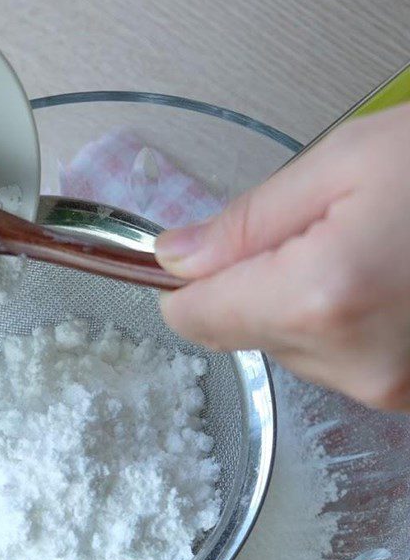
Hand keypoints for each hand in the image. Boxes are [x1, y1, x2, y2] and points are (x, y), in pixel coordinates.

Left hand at [156, 103, 409, 410]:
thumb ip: (244, 222)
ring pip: (286, 350)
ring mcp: (385, 390)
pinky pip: (333, 362)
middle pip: (237, 335)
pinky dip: (337, 328)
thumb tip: (173, 259)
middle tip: (312, 234)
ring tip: (363, 256)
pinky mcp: (407, 396)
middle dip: (252, 287)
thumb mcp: (344, 163)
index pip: (194, 318)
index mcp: (320, 298)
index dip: (185, 285)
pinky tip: (383, 287)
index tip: (200, 256)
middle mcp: (348, 363)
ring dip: (298, 307)